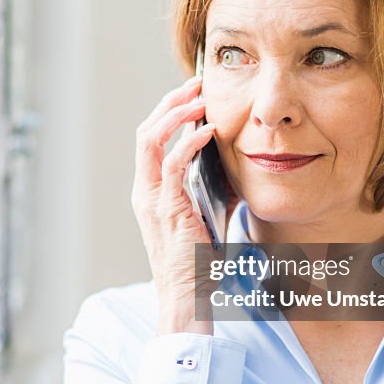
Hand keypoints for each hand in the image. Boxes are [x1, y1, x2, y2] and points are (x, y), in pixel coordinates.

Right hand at [132, 76, 234, 335]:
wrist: (186, 299)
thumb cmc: (197, 266)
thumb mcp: (206, 220)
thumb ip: (214, 194)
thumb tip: (239, 173)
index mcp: (150, 191)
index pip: (150, 140)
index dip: (169, 112)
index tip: (194, 95)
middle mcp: (144, 191)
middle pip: (146, 131)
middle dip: (169, 103)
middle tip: (196, 84)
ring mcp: (151, 199)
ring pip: (150, 140)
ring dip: (175, 114)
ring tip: (199, 98)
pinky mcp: (167, 209)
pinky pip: (173, 165)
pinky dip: (189, 142)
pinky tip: (209, 131)